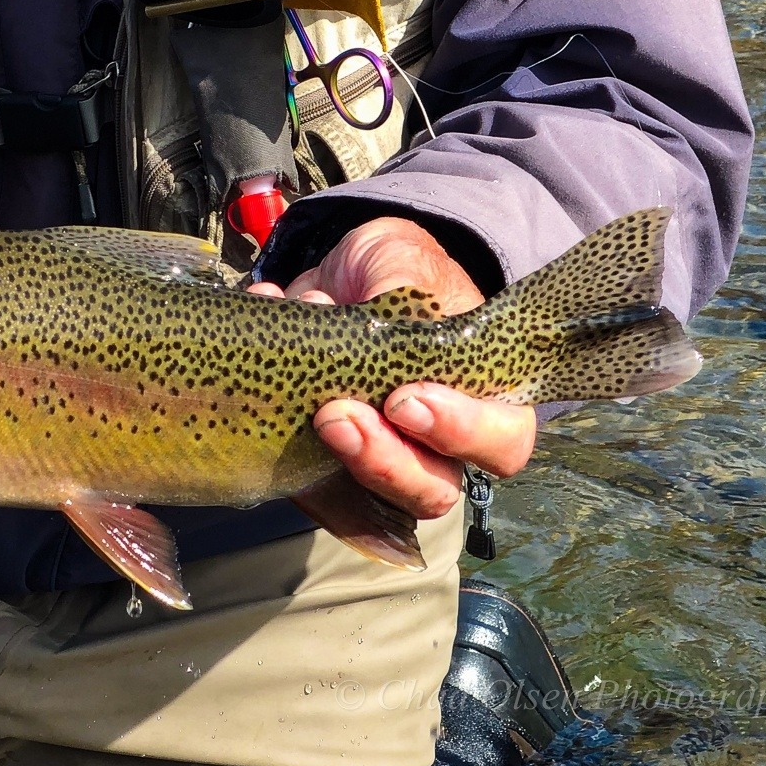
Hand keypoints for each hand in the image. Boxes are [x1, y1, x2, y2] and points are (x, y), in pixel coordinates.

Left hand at [252, 216, 536, 519]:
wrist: (341, 273)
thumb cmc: (398, 269)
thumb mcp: (406, 262)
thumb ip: (405, 290)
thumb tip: (385, 312)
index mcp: (480, 396)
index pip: (500, 443)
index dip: (461, 432)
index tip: (406, 400)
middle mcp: (438, 442)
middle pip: (432, 490)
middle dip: (384, 460)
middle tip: (338, 415)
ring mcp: (384, 457)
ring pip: (375, 503)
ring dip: (340, 463)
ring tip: (314, 412)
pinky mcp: (328, 461)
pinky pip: (308, 483)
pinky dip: (279, 446)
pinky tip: (264, 386)